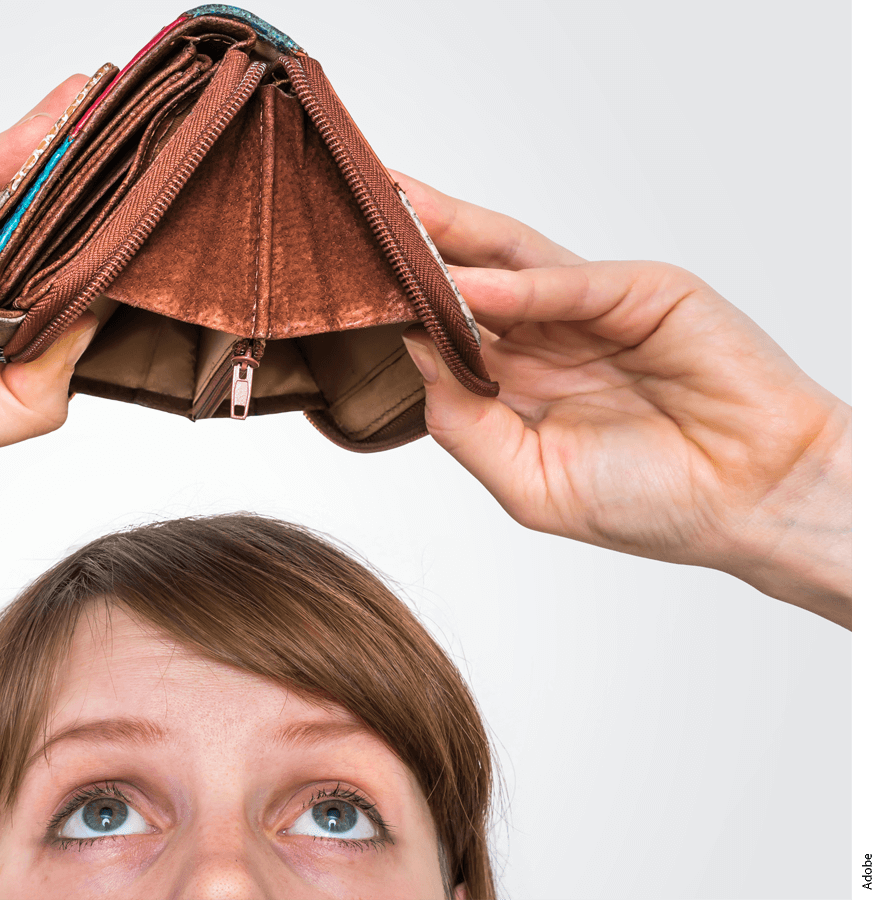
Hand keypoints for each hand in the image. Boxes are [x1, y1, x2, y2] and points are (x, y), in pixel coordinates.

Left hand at [393, 171, 850, 627]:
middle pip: (466, 278)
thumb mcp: (531, 481)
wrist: (751, 505)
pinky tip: (474, 285)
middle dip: (412, 247)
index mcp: (518, 382)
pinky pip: (574, 282)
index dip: (394, 308)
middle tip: (352, 214)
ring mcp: (595, 309)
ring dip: (454, 234)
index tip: (335, 287)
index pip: (442, 330)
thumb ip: (468, 425)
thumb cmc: (651, 503)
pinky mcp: (646, 292)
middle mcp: (548, 337)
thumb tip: (413, 362)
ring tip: (395, 210)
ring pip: (512, 260)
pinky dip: (523, 284)